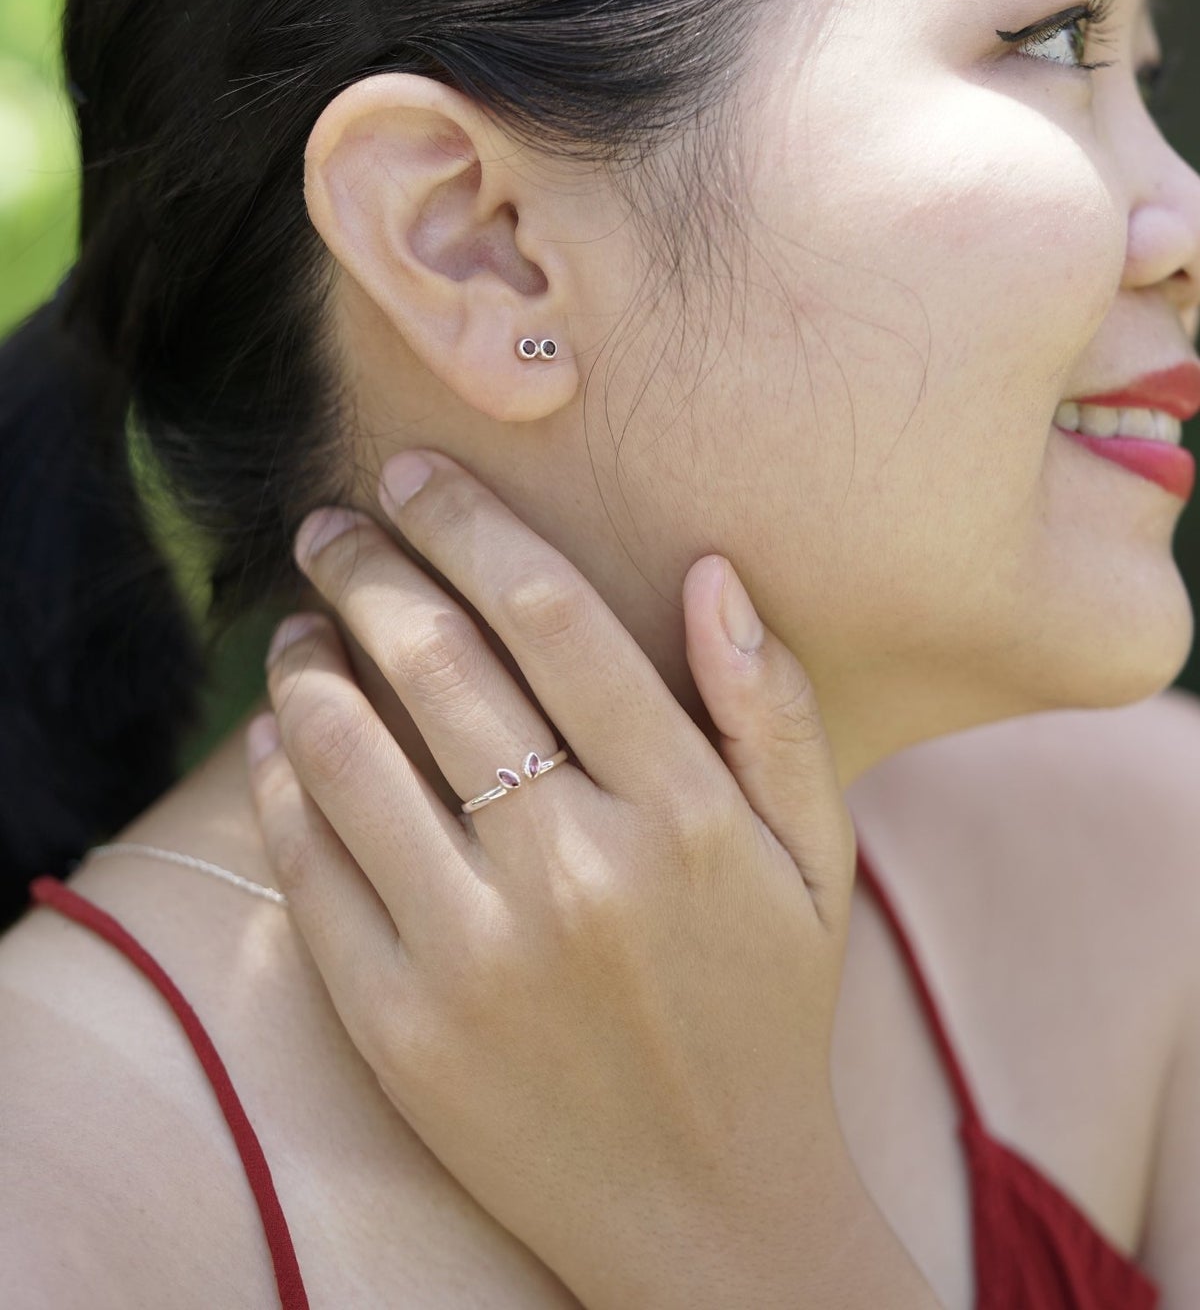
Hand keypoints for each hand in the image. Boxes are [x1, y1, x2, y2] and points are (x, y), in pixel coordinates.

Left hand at [245, 451, 917, 1308]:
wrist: (712, 1215)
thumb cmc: (768, 1009)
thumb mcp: (816, 857)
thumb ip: (775, 709)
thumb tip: (710, 571)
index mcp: (685, 812)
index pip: (552, 616)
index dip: (470, 525)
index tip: (413, 475)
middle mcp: (576, 871)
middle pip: (439, 664)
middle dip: (367, 568)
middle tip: (330, 524)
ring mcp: (477, 954)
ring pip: (352, 754)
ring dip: (308, 663)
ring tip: (298, 623)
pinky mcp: (399, 1028)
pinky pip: (312, 868)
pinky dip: (283, 781)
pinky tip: (281, 737)